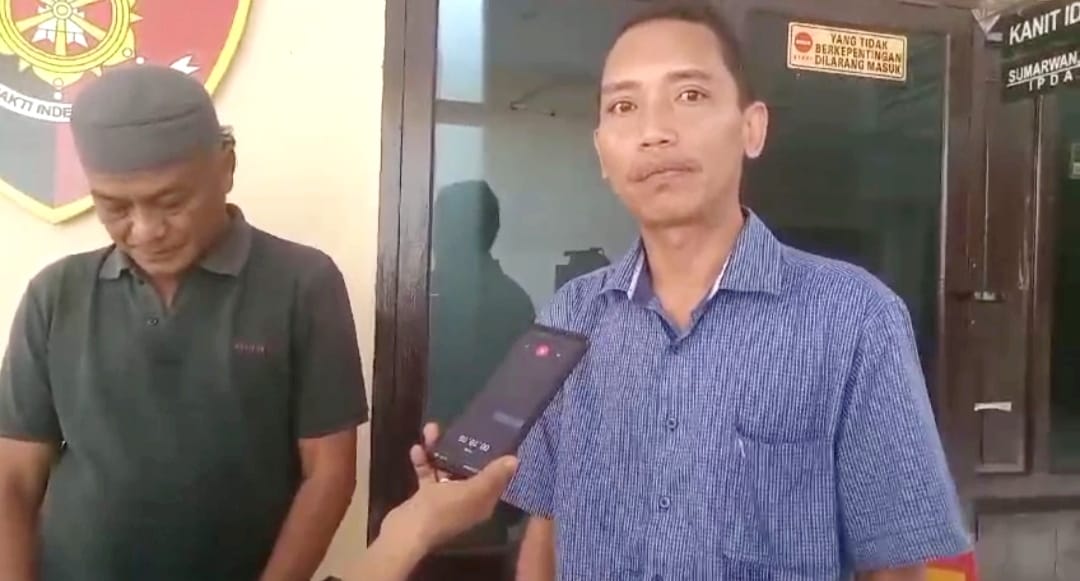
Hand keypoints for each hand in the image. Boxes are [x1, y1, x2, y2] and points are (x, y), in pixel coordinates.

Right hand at [380, 423, 518, 552]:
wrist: (405, 531)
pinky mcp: (426, 497)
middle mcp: (466, 501)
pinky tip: (417, 448)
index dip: (496, 459)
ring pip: (446, 469)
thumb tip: (515, 460)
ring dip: (440, 450)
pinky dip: (424, 461)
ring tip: (432, 430)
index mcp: (482, 502)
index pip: (495, 479)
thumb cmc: (443, 510)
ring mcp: (445, 499)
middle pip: (469, 470)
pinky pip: (428, 474)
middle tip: (460, 426)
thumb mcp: (472, 491)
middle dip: (463, 448)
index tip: (494, 436)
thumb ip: (492, 475)